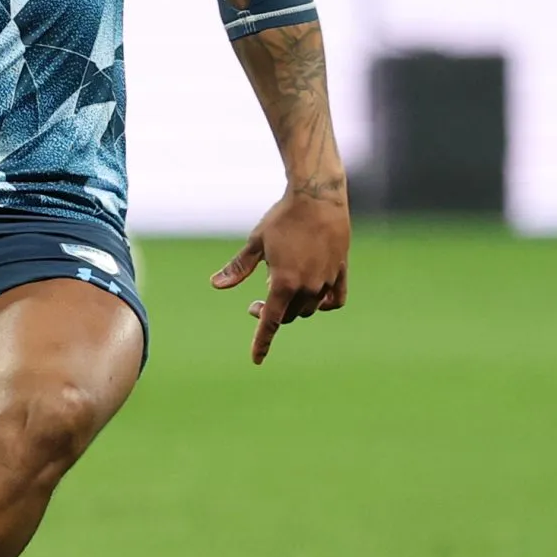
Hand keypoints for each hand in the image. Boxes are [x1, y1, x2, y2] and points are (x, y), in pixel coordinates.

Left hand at [210, 186, 349, 364]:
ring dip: (294, 306)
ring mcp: (327, 281)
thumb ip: (238, 268)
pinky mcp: (341, 272)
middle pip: (288, 316)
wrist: (318, 197)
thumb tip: (215, 285)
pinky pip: (335, 300)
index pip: (270, 322)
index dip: (261, 342)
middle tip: (255, 304)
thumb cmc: (282, 218)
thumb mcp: (255, 243)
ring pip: (309, 308)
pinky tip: (313, 297)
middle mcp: (307, 287)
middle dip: (271, 314)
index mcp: (283, 283)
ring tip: (280, 286)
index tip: (256, 360)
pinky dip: (324, 304)